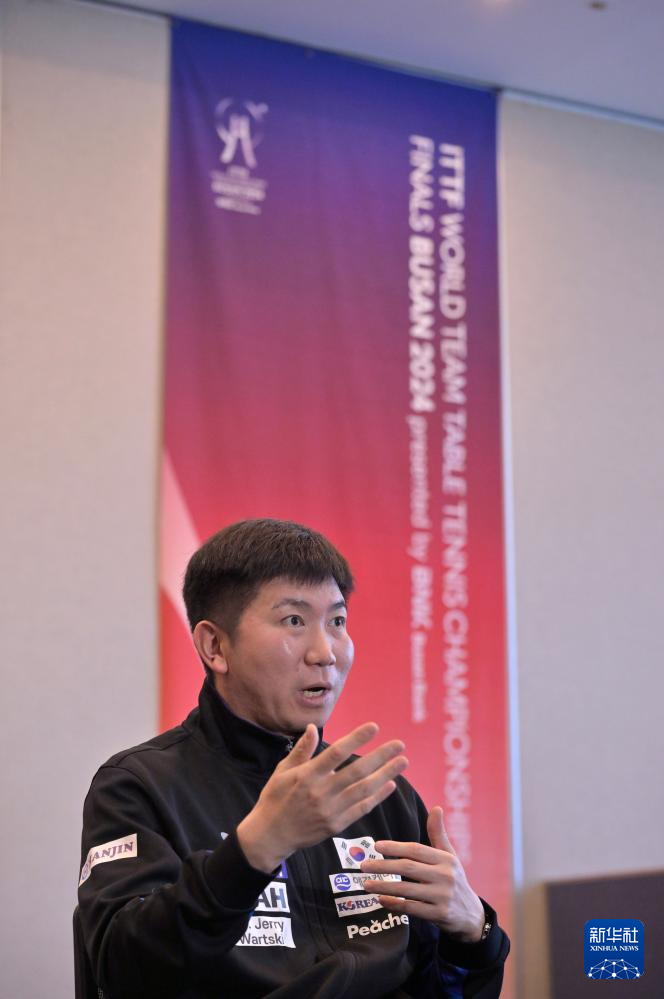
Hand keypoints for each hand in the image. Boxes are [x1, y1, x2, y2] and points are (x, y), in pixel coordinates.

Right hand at [237, 723, 407, 872]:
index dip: (357, 739)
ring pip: (364, 790)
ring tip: (402, 762)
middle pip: (357, 771)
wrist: (271, 836)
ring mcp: (330, 811)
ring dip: (386, 775)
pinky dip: (377, 797)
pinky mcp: (336, 825)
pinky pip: (361, 809)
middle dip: (381, 756)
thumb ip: (302, 750)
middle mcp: (321, 792)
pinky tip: (390, 784)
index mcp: (307, 775)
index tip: (374, 727)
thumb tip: (312, 727)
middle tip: (399, 744)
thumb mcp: (283, 770)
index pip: (337, 753)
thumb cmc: (275, 798)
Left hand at [360, 806, 484, 942]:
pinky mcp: (440, 915)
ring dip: (384, 886)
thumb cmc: (454, 880)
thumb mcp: (450, 856)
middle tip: (363, 866)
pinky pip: (412, 908)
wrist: (471, 915)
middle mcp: (446, 876)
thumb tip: (436, 808)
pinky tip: (381, 900)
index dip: (395, 847)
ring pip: (407, 889)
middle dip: (383, 866)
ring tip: (366, 884)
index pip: (416, 850)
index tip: (376, 846)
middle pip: (408, 868)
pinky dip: (395, 904)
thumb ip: (439, 834)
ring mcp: (443, 897)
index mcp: (446, 859)